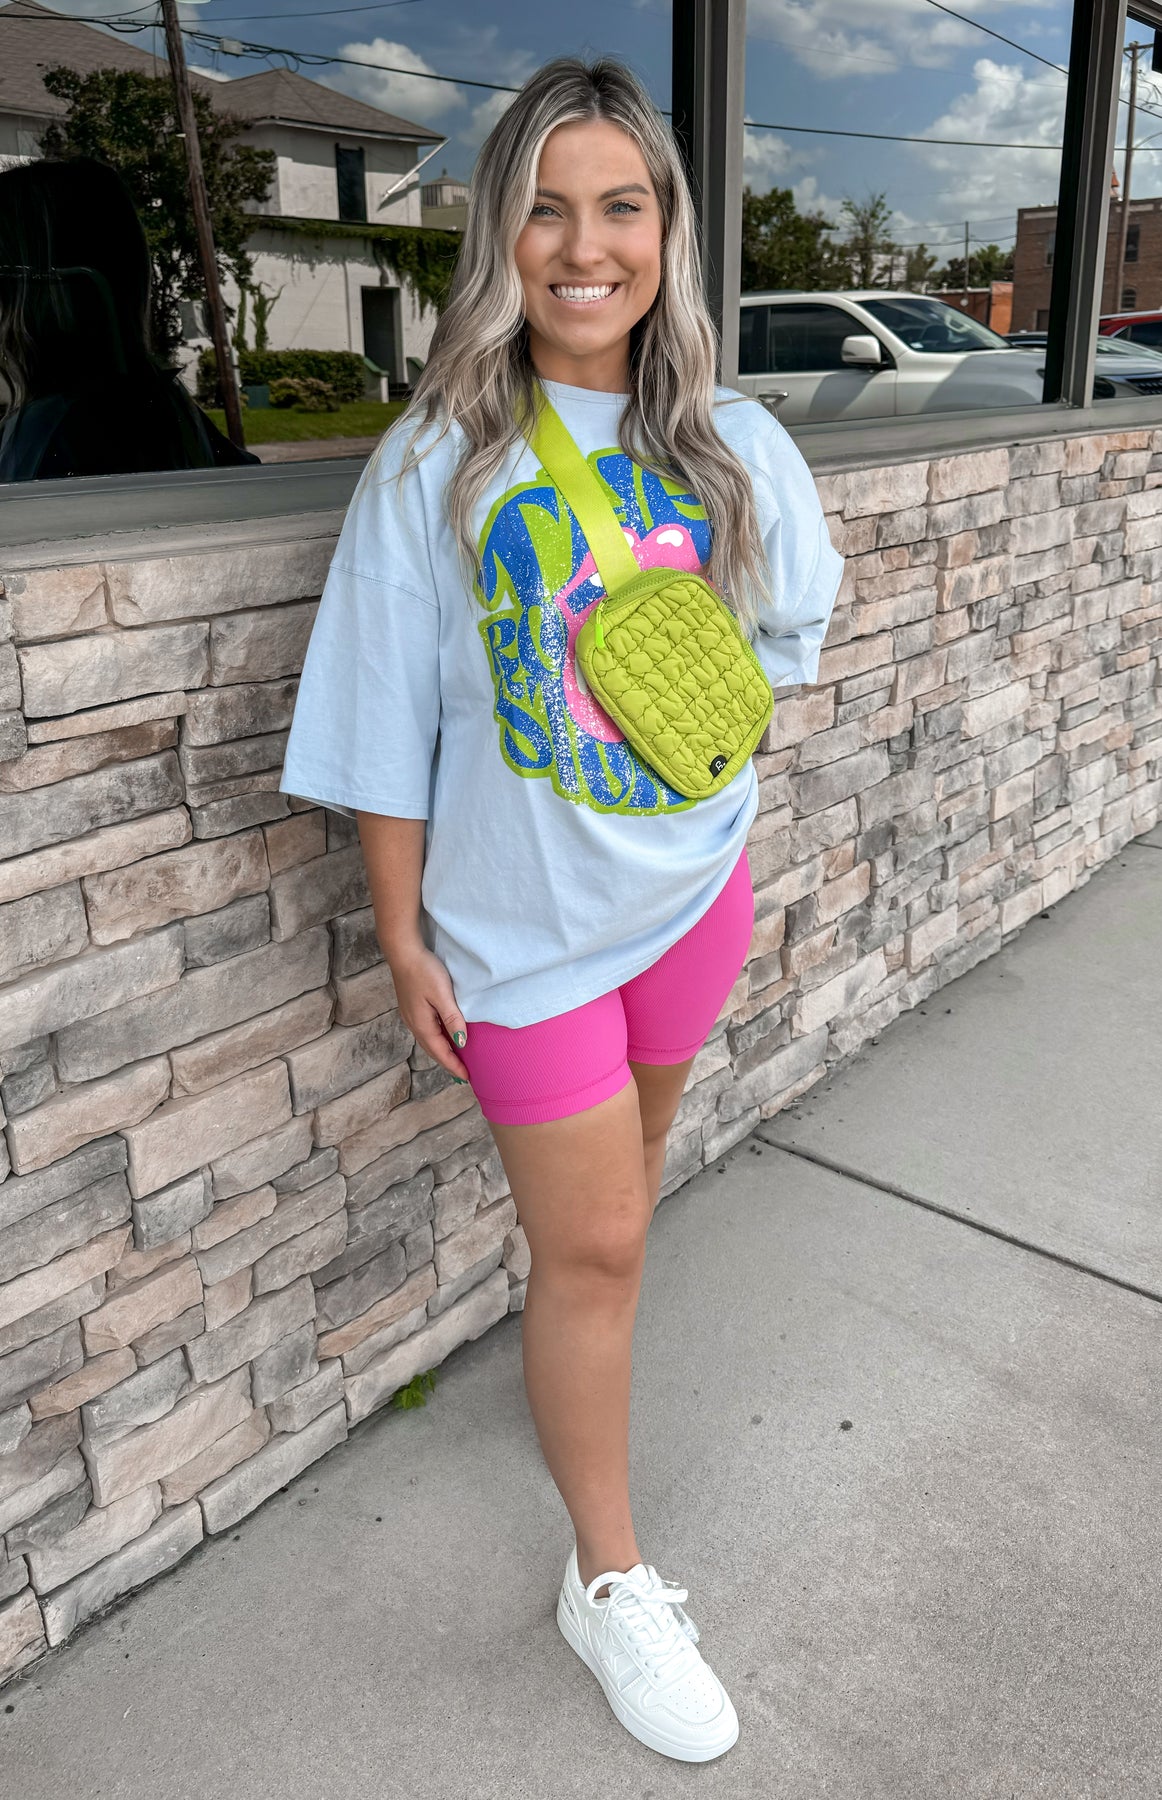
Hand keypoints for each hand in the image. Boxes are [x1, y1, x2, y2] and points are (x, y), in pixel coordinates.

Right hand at [388, 942, 470, 1082]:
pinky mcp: (411, 1007)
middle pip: (432, 1050)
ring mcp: (410, 1016)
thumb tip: (461, 1041)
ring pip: (428, 1041)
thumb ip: (452, 1019)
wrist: (404, 952)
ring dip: (441, 1052)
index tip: (467, 1077)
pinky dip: (436, 1039)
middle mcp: (414, 1024)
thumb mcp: (442, 995)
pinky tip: (443, 1037)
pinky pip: (425, 1031)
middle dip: (447, 1063)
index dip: (454, 1065)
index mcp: (422, 1024)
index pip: (440, 1052)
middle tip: (463, 1073)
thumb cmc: (423, 970)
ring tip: (455, 1059)